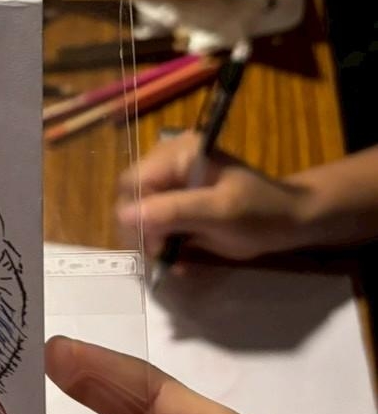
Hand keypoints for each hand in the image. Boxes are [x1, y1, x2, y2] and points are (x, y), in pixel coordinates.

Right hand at [116, 131, 311, 258]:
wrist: (289, 221)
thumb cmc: (260, 213)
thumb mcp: (219, 212)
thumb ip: (173, 211)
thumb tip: (124, 215)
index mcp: (179, 154)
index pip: (133, 182)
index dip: (135, 214)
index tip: (153, 244)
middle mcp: (169, 163)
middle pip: (131, 198)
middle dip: (142, 231)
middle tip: (163, 255)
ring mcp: (172, 183)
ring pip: (138, 214)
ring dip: (151, 241)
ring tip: (173, 259)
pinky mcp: (176, 203)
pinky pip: (153, 224)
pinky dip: (161, 243)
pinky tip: (178, 258)